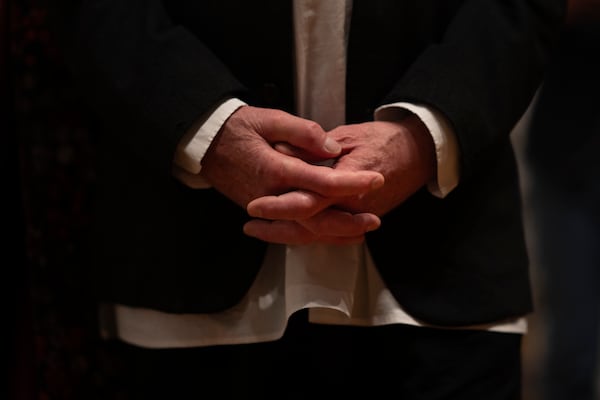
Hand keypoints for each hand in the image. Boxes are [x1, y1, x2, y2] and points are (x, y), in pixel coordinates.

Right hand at [200, 104, 383, 220]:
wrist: (204, 143)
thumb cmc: (237, 127)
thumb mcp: (268, 119)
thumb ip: (303, 132)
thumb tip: (331, 148)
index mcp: (277, 169)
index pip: (322, 182)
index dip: (352, 183)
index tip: (376, 179)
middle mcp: (272, 195)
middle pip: (315, 218)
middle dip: (348, 221)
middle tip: (375, 219)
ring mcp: (265, 207)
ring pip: (304, 229)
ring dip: (333, 233)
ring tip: (360, 232)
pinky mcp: (262, 211)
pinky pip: (290, 230)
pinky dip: (312, 235)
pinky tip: (330, 235)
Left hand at [245, 114, 435, 242]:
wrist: (420, 154)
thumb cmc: (386, 139)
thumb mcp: (348, 135)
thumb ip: (314, 147)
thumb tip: (282, 151)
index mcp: (350, 183)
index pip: (309, 201)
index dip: (280, 205)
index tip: (255, 206)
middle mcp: (354, 206)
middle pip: (310, 226)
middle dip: (277, 228)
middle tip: (250, 225)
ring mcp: (359, 216)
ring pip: (318, 234)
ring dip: (287, 235)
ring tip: (260, 231)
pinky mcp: (360, 218)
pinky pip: (331, 233)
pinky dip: (308, 235)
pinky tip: (289, 233)